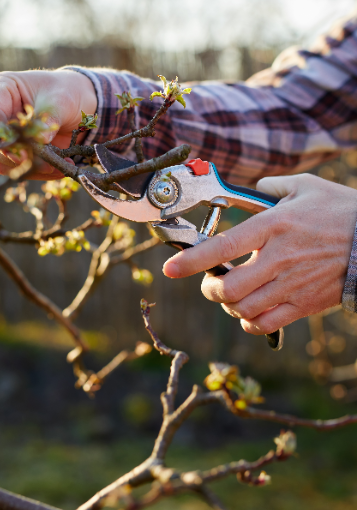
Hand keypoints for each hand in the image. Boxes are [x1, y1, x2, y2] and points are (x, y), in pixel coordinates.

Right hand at [0, 69, 96, 177]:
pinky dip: (40, 172)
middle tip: (45, 164)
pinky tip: (59, 168)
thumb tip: (41, 140)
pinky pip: (20, 169)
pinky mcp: (18, 152)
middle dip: (19, 158)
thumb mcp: (61, 101)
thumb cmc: (67, 92)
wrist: (80, 104)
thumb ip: (49, 118)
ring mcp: (7, 135)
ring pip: (4, 162)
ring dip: (30, 169)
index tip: (21, 150)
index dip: (2, 135)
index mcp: (2, 88)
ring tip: (56, 167)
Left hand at [163, 174, 356, 333]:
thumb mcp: (305, 186)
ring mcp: (292, 284)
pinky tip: (249, 313)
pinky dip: (250, 323)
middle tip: (209, 282)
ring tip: (229, 296)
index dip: (192, 260)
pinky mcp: (305, 304)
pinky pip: (267, 324)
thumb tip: (251, 190)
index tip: (170, 268)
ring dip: (228, 306)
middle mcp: (278, 258)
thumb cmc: (340, 210)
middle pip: (229, 287)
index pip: (224, 247)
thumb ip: (271, 187)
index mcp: (274, 226)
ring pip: (244, 309)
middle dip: (210, 289)